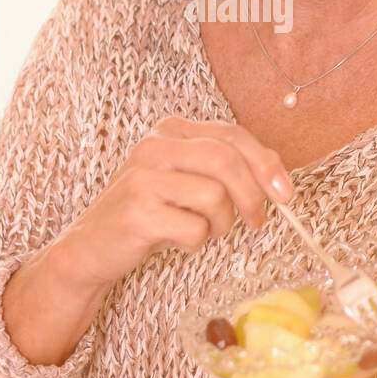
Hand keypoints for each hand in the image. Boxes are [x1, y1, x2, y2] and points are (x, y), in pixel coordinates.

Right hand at [54, 117, 292, 289]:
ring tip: (202, 230)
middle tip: (255, 223)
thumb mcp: (185, 180)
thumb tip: (276, 178)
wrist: (91, 247)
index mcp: (170, 130)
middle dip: (252, 196)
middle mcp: (154, 146)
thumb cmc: (149, 213)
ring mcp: (143, 178)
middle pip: (227, 161)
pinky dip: (196, 243)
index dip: (266, 163)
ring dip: (220, 224)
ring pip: (215, 197)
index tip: (285, 193)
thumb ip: (223, 169)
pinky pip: (195, 230)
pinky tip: (176, 241)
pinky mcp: (137, 213)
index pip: (232, 136)